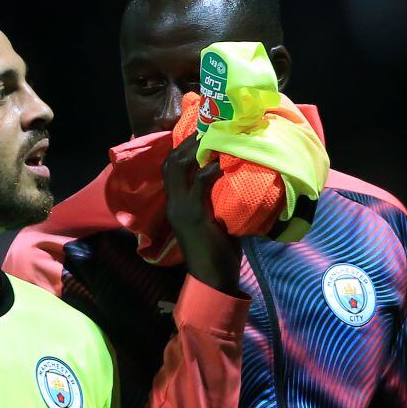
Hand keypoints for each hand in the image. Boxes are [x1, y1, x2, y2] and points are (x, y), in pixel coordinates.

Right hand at [162, 134, 242, 295]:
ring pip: (178, 169)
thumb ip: (218, 200)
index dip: (182, 149)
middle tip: (206, 127)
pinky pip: (198, 185)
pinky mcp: (193, 215)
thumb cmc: (217, 253)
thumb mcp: (215, 220)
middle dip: (186, 143)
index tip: (200, 132)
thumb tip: (236, 178)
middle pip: (170, 163)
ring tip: (210, 137)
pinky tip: (219, 162)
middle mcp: (174, 204)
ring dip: (194, 151)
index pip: (171, 169)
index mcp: (177, 205)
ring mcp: (181, 209)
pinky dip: (208, 171)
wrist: (212, 280)